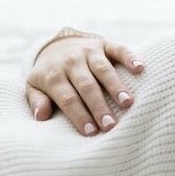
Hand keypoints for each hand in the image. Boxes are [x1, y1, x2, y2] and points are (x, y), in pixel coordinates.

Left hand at [24, 34, 145, 135]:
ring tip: (128, 103)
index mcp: (53, 75)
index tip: (90, 131)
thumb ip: (37, 101)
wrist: (56, 44)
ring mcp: (88, 51)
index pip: (67, 97)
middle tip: (110, 125)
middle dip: (98, 106)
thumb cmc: (49, 75)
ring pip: (103, 69)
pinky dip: (130, 57)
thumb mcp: (34, 87)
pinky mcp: (104, 44)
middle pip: (86, 86)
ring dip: (116, 86)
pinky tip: (140, 69)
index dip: (78, 114)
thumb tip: (40, 116)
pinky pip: (118, 49)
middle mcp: (71, 61)